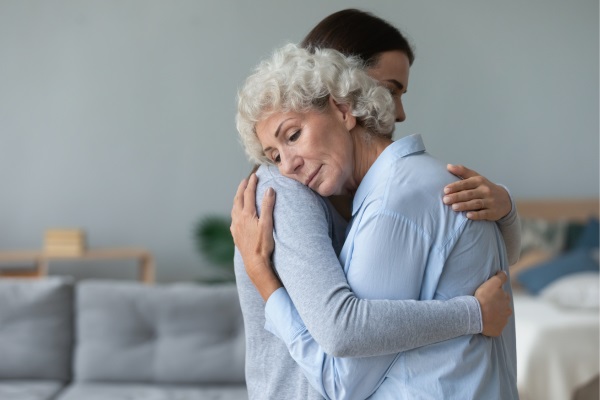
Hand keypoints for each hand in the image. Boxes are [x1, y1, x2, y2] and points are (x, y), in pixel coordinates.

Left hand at [230, 174, 281, 300]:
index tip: (254, 176)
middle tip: (245, 181)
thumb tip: (269, 190)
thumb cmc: (263, 244)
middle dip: (242, 188)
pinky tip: (237, 214)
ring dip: (237, 198)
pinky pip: (233, 218)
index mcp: (247, 214)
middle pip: (238, 199)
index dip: (252, 184)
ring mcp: (235, 227)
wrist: (254, 262)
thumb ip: (268, 206)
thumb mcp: (267, 224)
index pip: (248, 194)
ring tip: (240, 194)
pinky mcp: (235, 234)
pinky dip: (235, 210)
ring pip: (234, 208)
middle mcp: (238, 219)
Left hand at [443, 164, 511, 220]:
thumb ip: (462, 172)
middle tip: (445, 200)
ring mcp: (490, 201)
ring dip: (464, 205)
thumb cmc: (484, 188)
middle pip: (469, 194)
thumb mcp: (476, 178)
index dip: (455, 186)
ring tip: (454, 207)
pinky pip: (484, 213)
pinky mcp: (493, 212)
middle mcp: (485, 190)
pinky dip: (476, 215)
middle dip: (457, 197)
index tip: (445, 190)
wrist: (504, 199)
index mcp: (479, 181)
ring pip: (476, 203)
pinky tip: (468, 216)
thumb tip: (448, 166)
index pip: (466, 183)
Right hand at [475, 271, 511, 336]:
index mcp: (506, 300)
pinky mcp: (497, 330)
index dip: (496, 295)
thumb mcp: (492, 283)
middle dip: (497, 306)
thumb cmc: (483, 299)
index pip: (503, 296)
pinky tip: (485, 322)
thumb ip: (500, 277)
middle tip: (487, 305)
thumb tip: (504, 272)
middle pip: (503, 307)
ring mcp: (502, 322)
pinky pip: (495, 328)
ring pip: (500, 317)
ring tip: (485, 314)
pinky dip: (492, 325)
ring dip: (495, 316)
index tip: (489, 296)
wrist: (476, 315)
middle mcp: (507, 311)